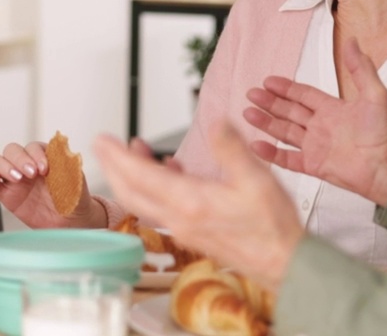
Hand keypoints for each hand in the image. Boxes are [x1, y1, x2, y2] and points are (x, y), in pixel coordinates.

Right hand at [0, 141, 106, 227]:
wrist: (70, 223)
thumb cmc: (74, 198)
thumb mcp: (75, 178)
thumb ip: (67, 163)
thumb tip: (61, 147)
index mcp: (43, 157)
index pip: (33, 147)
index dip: (36, 154)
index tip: (45, 168)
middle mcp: (26, 165)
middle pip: (12, 150)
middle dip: (20, 159)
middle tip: (31, 174)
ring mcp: (14, 179)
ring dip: (4, 166)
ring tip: (17, 178)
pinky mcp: (6, 195)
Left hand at [93, 123, 303, 295]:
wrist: (284, 264)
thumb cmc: (272, 227)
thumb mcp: (257, 179)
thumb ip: (232, 149)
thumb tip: (216, 122)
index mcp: (189, 202)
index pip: (140, 176)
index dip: (117, 156)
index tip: (102, 139)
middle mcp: (180, 218)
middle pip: (130, 192)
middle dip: (113, 167)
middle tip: (103, 145)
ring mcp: (184, 228)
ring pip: (144, 201)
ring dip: (132, 176)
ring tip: (133, 151)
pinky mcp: (193, 233)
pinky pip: (162, 208)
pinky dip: (155, 187)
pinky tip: (168, 172)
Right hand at [243, 37, 386, 206]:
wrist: (386, 168)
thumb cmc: (383, 133)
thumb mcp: (375, 95)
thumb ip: (360, 69)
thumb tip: (352, 41)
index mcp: (332, 109)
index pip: (303, 95)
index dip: (286, 87)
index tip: (268, 80)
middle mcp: (320, 126)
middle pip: (289, 111)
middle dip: (270, 103)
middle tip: (251, 94)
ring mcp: (315, 147)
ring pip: (284, 132)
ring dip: (266, 123)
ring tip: (247, 113)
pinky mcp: (313, 166)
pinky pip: (287, 159)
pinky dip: (271, 153)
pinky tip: (256, 145)